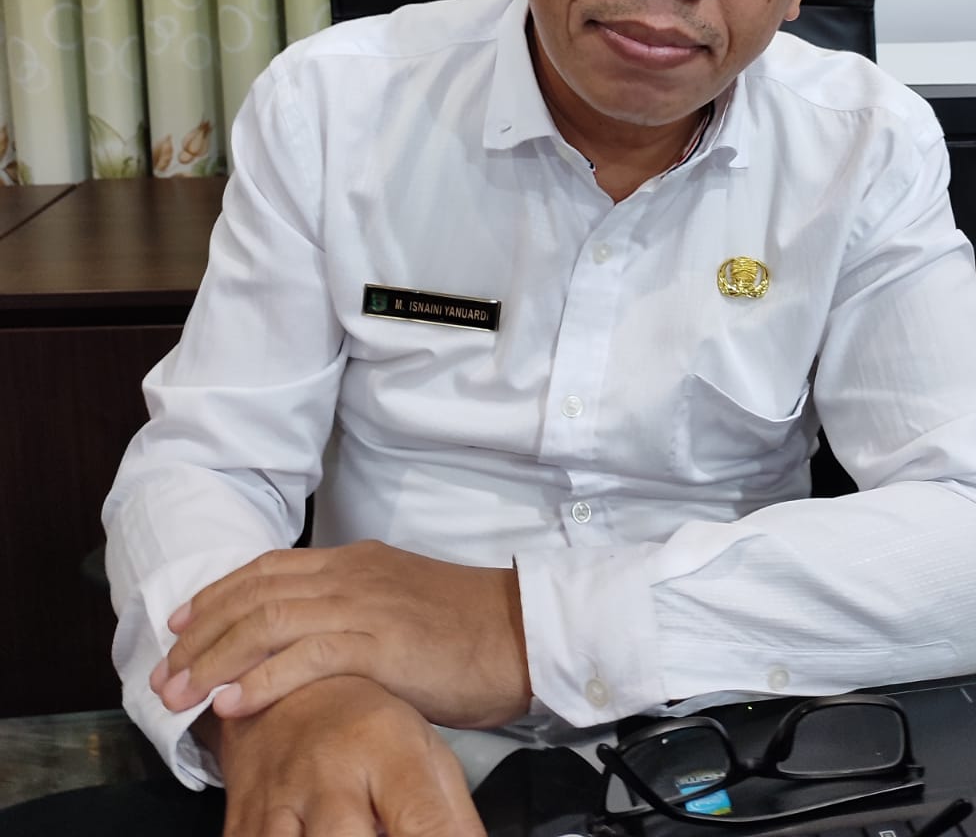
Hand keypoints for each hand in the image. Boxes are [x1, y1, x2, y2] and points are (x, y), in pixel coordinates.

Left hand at [152, 540, 531, 728]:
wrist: (521, 632)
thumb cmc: (465, 630)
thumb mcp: (397, 606)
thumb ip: (350, 616)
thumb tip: (305, 647)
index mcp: (354, 562)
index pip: (268, 570)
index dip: (218, 595)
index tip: (182, 625)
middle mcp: (351, 576)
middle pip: (255, 595)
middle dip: (202, 635)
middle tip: (164, 672)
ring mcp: (364, 606)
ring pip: (268, 623)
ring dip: (215, 661)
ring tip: (181, 694)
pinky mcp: (380, 644)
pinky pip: (307, 658)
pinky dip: (262, 681)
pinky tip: (233, 703)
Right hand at [208, 674, 484, 835]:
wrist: (288, 693)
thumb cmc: (367, 729)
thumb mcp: (425, 753)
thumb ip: (454, 816)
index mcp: (386, 750)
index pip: (425, 824)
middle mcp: (329, 774)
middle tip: (387, 835)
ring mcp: (280, 800)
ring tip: (347, 835)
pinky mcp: (240, 823)